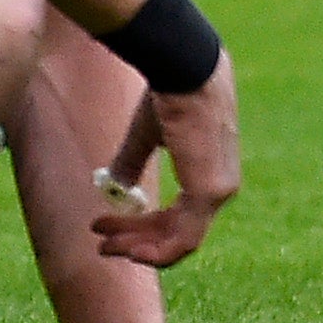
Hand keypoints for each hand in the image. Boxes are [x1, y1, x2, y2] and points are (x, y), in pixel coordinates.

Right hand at [89, 54, 237, 268]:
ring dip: (139, 247)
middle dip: (135, 239)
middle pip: (176, 231)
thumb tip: (116, 187)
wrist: (183, 70)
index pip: (179, 214)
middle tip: (101, 243)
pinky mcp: (210, 192)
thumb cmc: (168, 94)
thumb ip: (133, 162)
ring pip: (178, 240)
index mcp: (210, 171)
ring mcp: (218, 192)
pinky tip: (127, 250)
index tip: (105, 225)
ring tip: (104, 245)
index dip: (142, 226)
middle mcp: (221, 186)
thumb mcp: (147, 135)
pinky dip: (155, 252)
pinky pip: (184, 240)